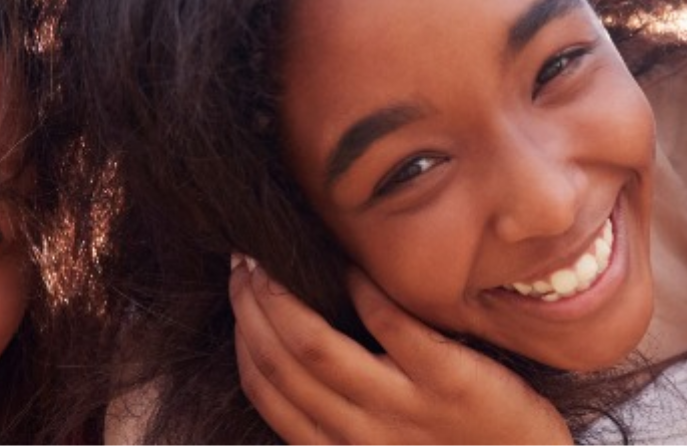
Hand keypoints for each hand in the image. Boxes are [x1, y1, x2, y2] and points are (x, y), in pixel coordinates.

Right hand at [231, 258, 572, 443]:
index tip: (237, 297)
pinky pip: (392, 327)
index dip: (243, 340)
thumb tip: (303, 357)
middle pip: (282, 363)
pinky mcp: (449, 379)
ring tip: (271, 258)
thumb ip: (346, 414)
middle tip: (242, 262)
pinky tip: (349, 263)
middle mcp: (363, 433)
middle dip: (251, 308)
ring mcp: (405, 407)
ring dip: (283, 298)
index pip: (268, 392)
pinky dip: (362, 291)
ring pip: (317, 348)